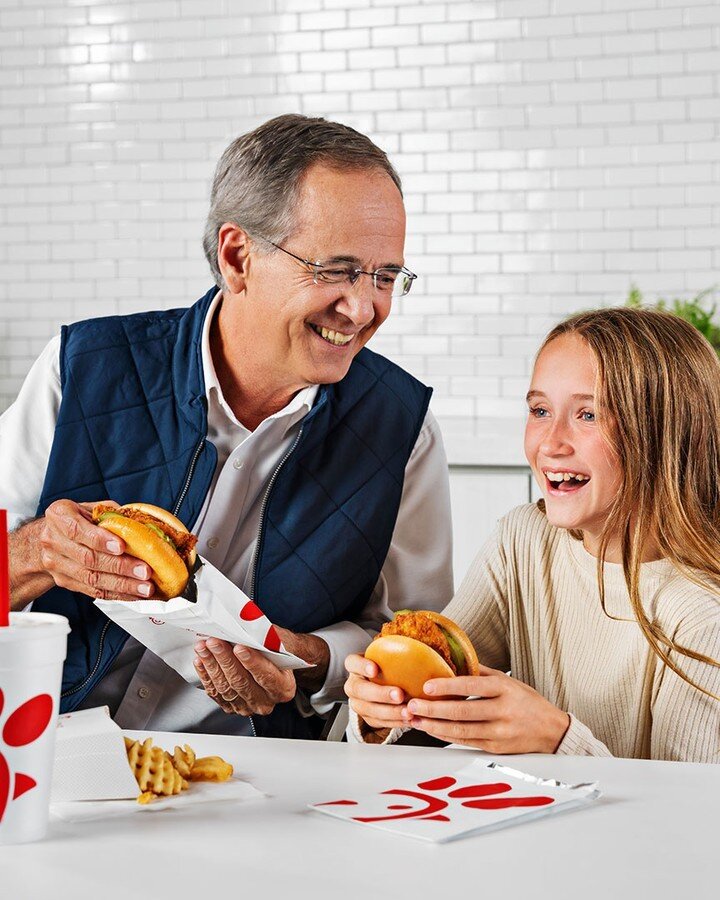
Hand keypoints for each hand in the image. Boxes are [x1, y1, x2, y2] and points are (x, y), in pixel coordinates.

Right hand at [12, 499, 154, 605]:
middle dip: (120, 566)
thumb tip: (141, 524)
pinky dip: (117, 595)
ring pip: (91, 578)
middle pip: (88, 558)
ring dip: (122, 585)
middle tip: (144, 571)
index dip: (100, 540)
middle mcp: (53, 541)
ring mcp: (57, 564)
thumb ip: (112, 514)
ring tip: (145, 588)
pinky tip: (134, 594)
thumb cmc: (76, 519)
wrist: (49, 538)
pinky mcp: (65, 582)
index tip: (121, 546)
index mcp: (59, 516)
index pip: (77, 530)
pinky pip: (93, 591)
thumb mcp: (90, 508)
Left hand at [194, 638, 295, 715]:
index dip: (252, 662)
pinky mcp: (231, 706)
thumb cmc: (277, 651)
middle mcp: (266, 701)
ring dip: (212, 665)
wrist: (274, 664)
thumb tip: (246, 629)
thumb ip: (266, 639)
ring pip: (225, 687)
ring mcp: (248, 706)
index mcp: (283, 686)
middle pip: (242, 682)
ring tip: (204, 647)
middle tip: (215, 642)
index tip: (239, 647)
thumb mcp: (279, 642)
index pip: (267, 676)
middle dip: (225, 660)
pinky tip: (201, 661)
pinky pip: (215, 693)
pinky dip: (206, 675)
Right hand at [343, 653, 406, 729]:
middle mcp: (353, 685)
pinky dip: (394, 722)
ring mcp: (357, 703)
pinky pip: (378, 722)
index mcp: (355, 666)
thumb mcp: (389, 657)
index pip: (352, 663)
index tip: (375, 669)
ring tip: (408, 711)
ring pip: (368, 709)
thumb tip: (422, 649)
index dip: (361, 666)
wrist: (382, 685)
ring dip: (390, 712)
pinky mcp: (366, 717)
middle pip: (359, 689)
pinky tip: (407, 720)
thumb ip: (399, 652)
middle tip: (399, 694)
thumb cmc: (388, 667)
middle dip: (379, 693)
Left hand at [403, 663, 570, 753]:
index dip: (448, 686)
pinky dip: (445, 736)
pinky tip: (431, 729)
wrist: (551, 731)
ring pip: (461, 731)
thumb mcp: (507, 680)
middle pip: (462, 711)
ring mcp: (499, 732)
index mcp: (504, 689)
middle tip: (412, 705)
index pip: (471, 686)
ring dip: (434, 725)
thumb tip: (452, 660)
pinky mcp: (495, 748)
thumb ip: (480, 672)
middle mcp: (503, 711)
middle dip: (433, 709)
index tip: (427, 685)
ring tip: (415, 719)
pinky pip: (465, 742)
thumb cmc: (526, 701)